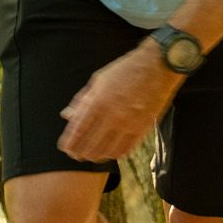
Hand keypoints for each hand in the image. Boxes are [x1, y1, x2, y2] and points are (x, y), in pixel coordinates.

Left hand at [58, 45, 180, 164]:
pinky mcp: (143, 128)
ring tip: (91, 156)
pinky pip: (125, 149)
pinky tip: (109, 152)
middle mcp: (112, 115)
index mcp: (98, 101)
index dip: (69, 143)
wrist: (157, 66)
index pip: (78, 130)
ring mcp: (129, 124)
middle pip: (90, 145)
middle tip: (75, 155)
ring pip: (107, 151)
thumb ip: (81, 100)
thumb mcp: (98, 80)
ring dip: (96, 156)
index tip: (64, 148)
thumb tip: (66, 116)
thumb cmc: (124, 70)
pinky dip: (115, 154)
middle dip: (79, 153)